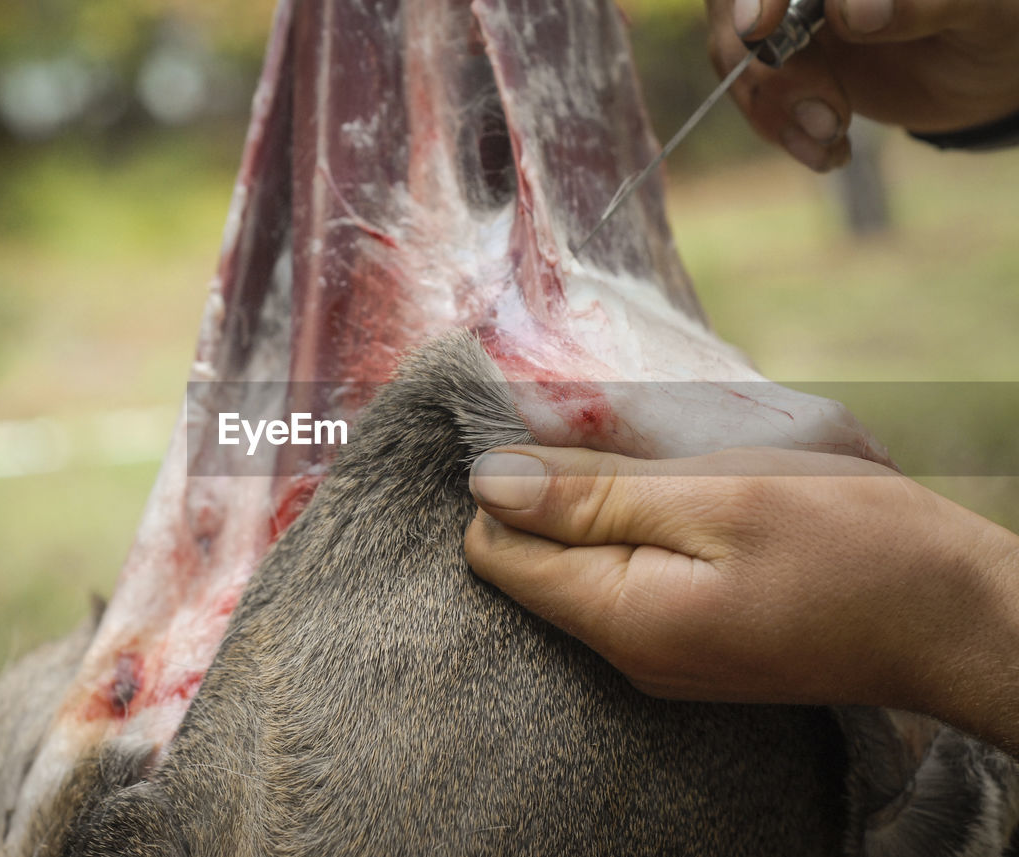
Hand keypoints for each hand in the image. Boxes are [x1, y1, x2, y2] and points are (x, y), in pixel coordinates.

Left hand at [463, 445, 1018, 753]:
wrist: (953, 615)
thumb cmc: (849, 544)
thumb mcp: (715, 497)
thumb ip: (593, 494)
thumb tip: (486, 481)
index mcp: (618, 618)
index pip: (495, 553)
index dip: (512, 484)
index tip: (569, 438)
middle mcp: (623, 653)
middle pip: (530, 563)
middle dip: (555, 495)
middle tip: (628, 448)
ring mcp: (657, 655)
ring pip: (577, 568)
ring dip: (601, 510)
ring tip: (669, 474)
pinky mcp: (688, 643)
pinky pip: (623, 582)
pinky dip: (634, 535)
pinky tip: (686, 507)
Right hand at [704, 0, 1018, 169]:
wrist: (980, 72)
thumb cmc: (995, 23)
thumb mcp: (982, 10)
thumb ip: (923, 1)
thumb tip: (853, 14)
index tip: (759, 27)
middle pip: (736, 3)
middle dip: (766, 65)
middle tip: (827, 118)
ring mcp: (788, 13)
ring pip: (734, 51)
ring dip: (772, 108)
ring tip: (832, 140)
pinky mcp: (781, 61)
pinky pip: (750, 92)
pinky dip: (780, 130)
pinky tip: (828, 151)